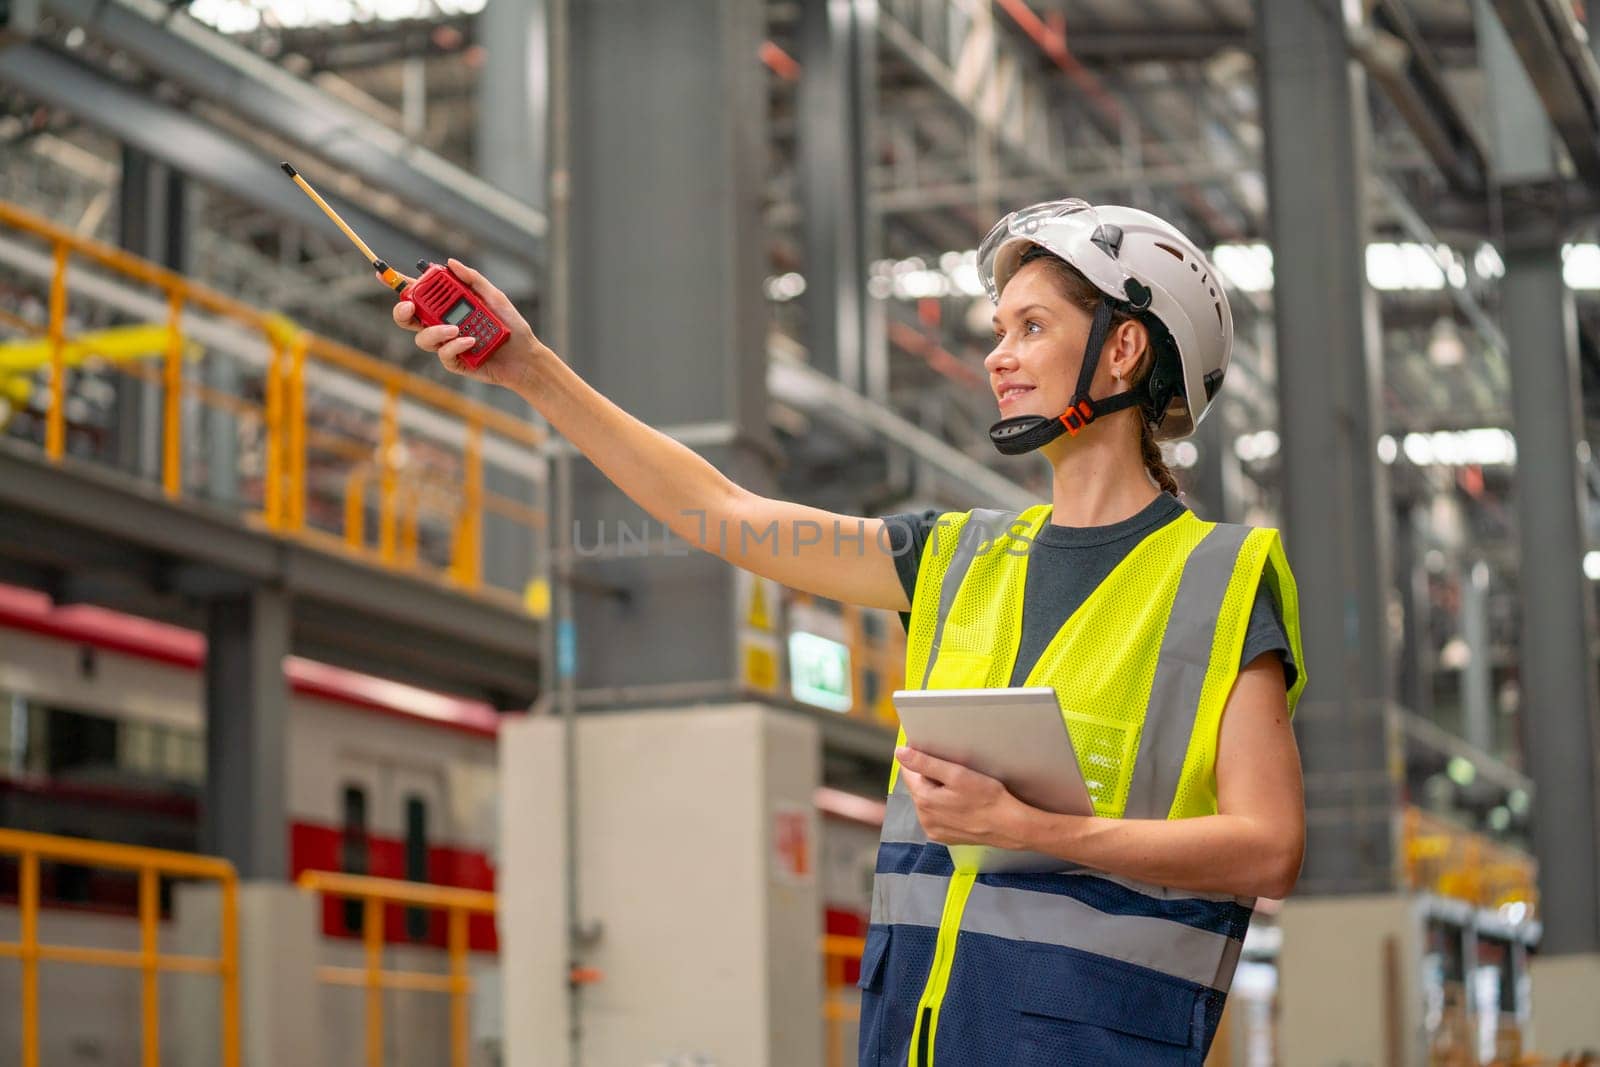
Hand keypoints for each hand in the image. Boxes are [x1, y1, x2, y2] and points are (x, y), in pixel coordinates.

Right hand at [385, 258, 548, 388]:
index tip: (381, 274)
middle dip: (402, 311)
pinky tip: (470, 342)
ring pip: (422, 338)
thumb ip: (472, 280)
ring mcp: (446, 344)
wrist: (525, 356)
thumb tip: (450, 262)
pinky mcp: (454, 362)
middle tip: (410, 306)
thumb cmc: (511, 326)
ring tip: (455, 329)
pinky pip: (444, 354)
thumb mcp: (494, 297)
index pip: (418, 293)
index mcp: (447, 305)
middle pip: (408, 318)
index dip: (397, 284)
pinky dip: (455, 346)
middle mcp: (442, 324)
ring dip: (434, 331)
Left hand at [895, 746, 1028, 849]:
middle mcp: (924, 819)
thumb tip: (899, 753)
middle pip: (919, 788)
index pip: (909, 772)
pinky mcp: (944, 838)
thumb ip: (926, 763)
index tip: (937, 756)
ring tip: (961, 790)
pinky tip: (962, 804)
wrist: (1010, 826)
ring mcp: (934, 830)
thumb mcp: (957, 774)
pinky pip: (937, 816)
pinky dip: (944, 807)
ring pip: (928, 802)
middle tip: (956, 773)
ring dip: (938, 793)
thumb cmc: (987, 798)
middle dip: (931, 777)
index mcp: (923, 800)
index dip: (920, 760)